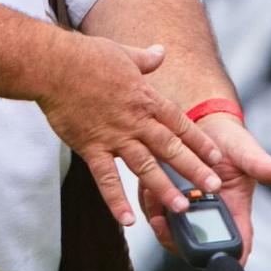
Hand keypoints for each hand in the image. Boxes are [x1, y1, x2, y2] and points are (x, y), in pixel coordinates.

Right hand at [36, 37, 226, 227]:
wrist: (54, 66)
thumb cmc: (86, 56)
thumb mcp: (124, 53)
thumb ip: (146, 59)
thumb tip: (162, 51)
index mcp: (145, 98)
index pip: (179, 123)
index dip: (199, 141)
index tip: (216, 157)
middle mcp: (135, 121)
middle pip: (170, 148)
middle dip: (194, 169)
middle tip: (214, 188)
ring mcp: (113, 136)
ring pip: (144, 166)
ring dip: (163, 188)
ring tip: (181, 208)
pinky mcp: (90, 147)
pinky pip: (106, 179)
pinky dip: (116, 200)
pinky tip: (127, 220)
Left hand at [141, 113, 270, 265]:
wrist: (203, 122)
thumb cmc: (230, 141)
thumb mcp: (246, 151)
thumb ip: (262, 165)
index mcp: (236, 211)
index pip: (238, 246)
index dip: (229, 260)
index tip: (216, 257)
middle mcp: (211, 216)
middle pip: (198, 248)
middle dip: (181, 243)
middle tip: (168, 227)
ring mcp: (188, 210)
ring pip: (173, 234)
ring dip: (163, 225)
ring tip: (157, 207)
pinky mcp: (167, 199)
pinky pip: (156, 213)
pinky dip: (151, 206)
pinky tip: (148, 190)